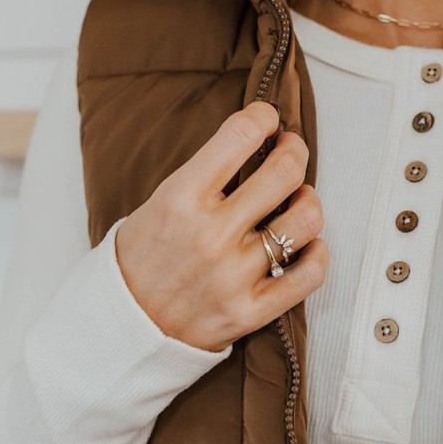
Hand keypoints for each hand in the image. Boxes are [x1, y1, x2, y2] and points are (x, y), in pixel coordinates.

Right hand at [115, 101, 328, 352]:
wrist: (124, 326)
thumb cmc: (141, 260)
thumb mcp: (158, 203)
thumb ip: (205, 177)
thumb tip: (254, 146)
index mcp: (181, 199)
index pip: (240, 137)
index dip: (263, 117)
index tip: (268, 119)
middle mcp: (211, 235)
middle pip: (284, 173)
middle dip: (294, 151)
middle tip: (291, 151)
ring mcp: (233, 276)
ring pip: (305, 221)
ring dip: (309, 201)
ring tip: (299, 200)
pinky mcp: (249, 311)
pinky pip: (308, 275)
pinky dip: (317, 254)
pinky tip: (308, 245)